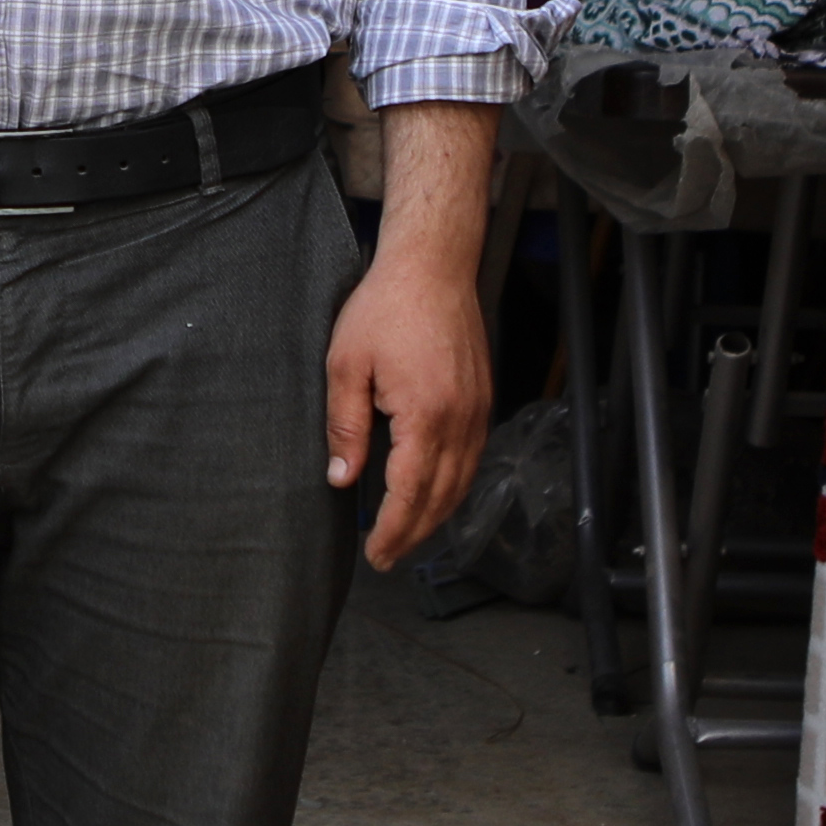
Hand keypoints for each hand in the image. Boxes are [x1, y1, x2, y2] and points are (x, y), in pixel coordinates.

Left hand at [321, 237, 490, 573]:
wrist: (433, 267)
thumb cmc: (385, 308)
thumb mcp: (346, 365)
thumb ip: (345, 426)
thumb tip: (342, 477)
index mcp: (425, 415)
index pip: (410, 492)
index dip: (393, 529)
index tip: (377, 554)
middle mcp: (461, 420)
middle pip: (441, 497)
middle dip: (414, 534)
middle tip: (388, 558)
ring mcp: (478, 411)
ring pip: (463, 482)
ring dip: (437, 515)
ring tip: (408, 536)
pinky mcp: (483, 400)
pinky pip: (473, 458)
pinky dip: (454, 487)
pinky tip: (434, 495)